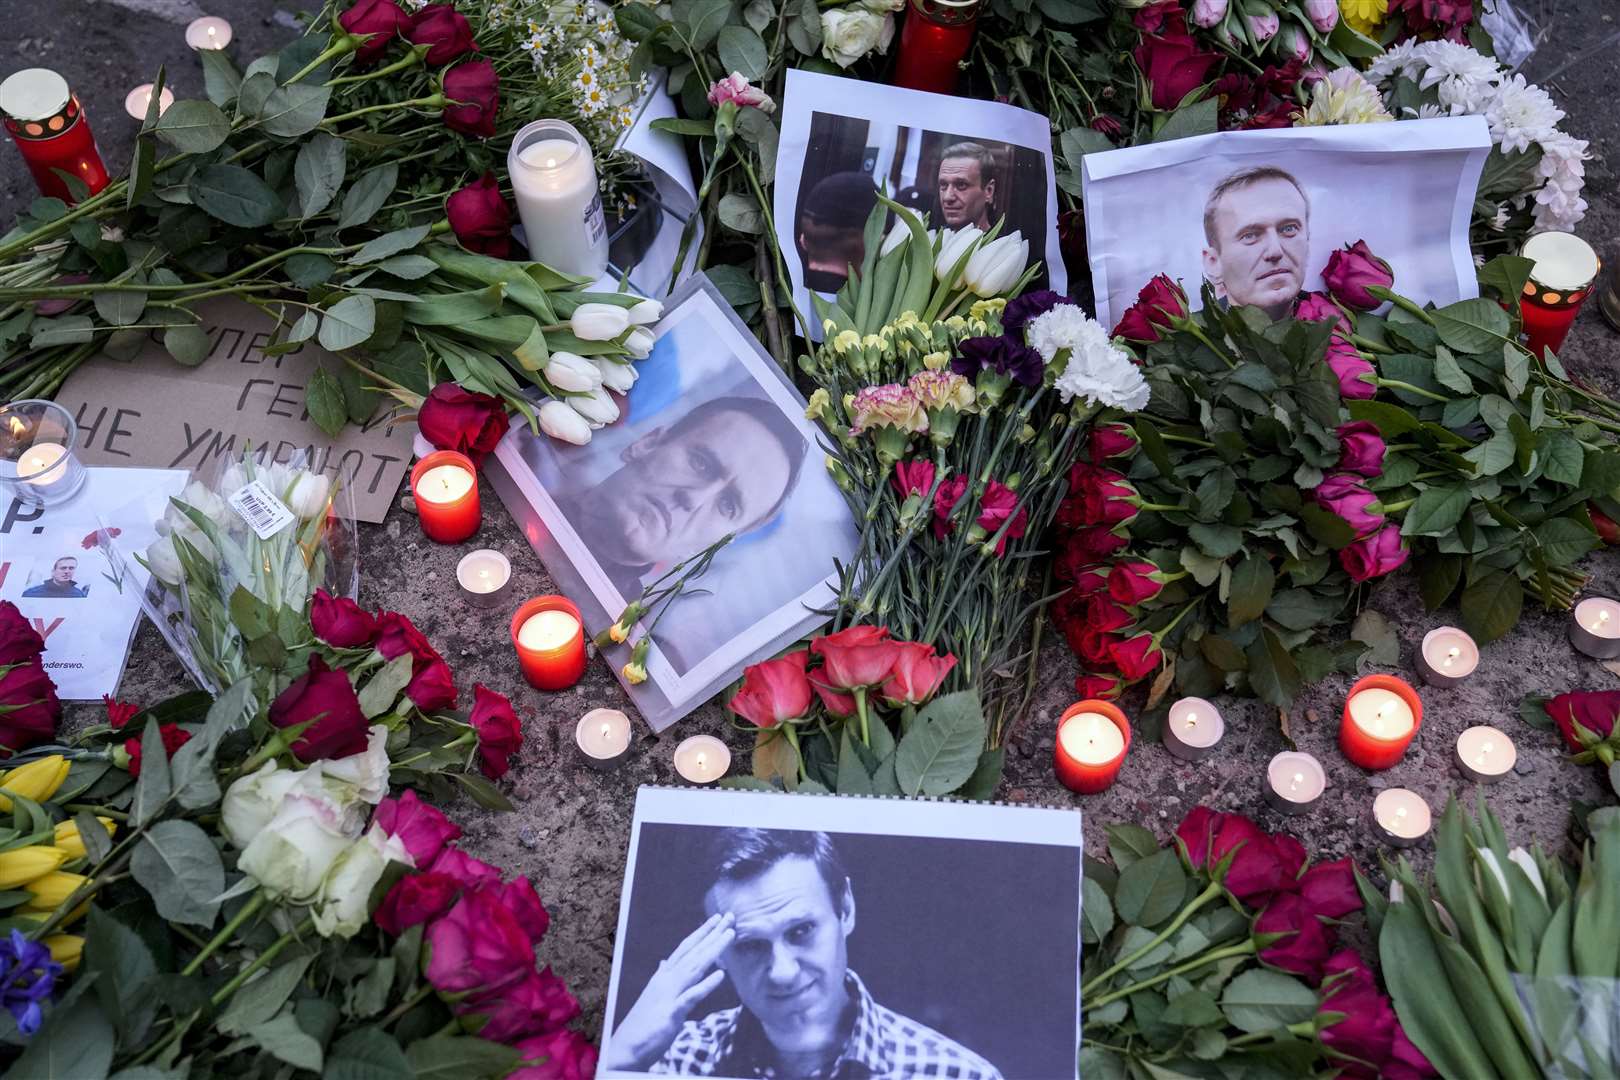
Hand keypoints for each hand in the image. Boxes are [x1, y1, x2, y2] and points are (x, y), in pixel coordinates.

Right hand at [603, 911, 735, 1070]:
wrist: (625, 1048)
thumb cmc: (642, 1023)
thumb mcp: (654, 996)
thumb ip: (662, 978)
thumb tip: (664, 962)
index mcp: (664, 976)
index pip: (685, 949)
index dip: (702, 933)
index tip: (717, 919)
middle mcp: (666, 981)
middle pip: (693, 953)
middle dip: (712, 934)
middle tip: (730, 917)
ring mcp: (669, 996)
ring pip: (695, 967)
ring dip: (713, 950)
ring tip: (730, 936)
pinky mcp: (671, 1014)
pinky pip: (692, 997)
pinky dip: (706, 985)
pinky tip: (721, 975)